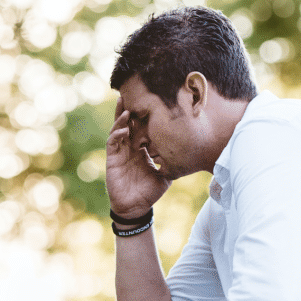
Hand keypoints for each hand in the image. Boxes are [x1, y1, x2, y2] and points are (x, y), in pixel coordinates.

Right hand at [106, 98, 170, 217]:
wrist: (136, 207)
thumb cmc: (149, 191)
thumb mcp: (165, 175)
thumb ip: (171, 164)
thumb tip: (187, 154)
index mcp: (141, 149)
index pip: (141, 128)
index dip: (144, 116)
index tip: (150, 102)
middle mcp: (129, 148)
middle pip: (128, 124)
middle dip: (129, 109)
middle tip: (132, 93)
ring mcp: (120, 153)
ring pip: (118, 130)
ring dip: (121, 118)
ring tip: (126, 107)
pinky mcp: (112, 160)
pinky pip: (113, 143)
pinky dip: (117, 134)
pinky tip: (123, 129)